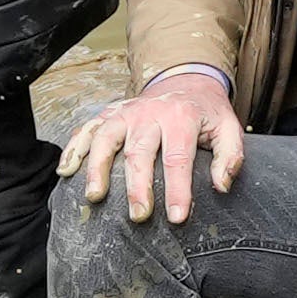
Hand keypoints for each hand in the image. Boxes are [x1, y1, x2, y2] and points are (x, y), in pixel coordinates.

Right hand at [80, 66, 249, 223]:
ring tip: (95, 196)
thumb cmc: (206, 113)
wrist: (186, 80)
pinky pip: (88, 129)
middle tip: (139, 216)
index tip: (176, 217)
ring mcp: (125, 112)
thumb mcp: (228, 128)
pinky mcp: (109, 114)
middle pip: (139, 152)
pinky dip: (74, 148)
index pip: (177, 158)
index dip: (177, 190)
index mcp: (181, 117)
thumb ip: (230, 156)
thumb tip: (221, 185)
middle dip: (137, 186)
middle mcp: (150, 112)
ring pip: (106, 138)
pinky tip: (66, 171)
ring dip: (98, 168)